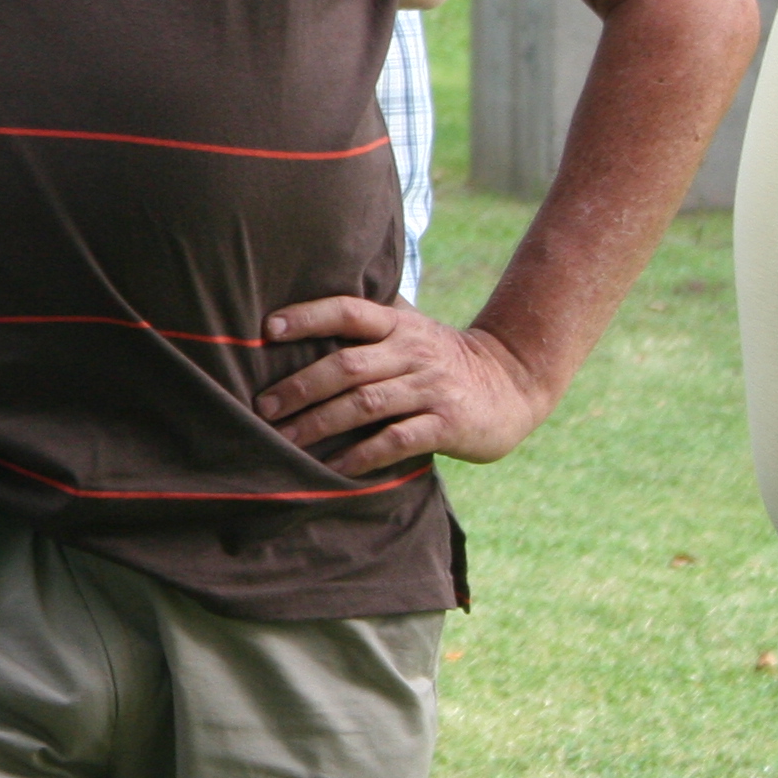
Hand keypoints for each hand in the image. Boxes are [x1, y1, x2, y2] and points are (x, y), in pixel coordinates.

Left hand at [254, 296, 556, 474]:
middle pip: (346, 365)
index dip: (308, 317)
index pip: (348, 311)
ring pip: (364, 404)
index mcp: (398, 324)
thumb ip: (369, 322)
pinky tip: (333, 467)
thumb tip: (298, 316)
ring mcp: (431, 388)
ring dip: (318, 424)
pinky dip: (361, 454)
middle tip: (262, 407)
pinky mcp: (447, 424)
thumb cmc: (442, 357)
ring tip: (284, 440)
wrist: (514, 383)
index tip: (267, 329)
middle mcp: (412, 352)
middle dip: (299, 387)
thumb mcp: (411, 328)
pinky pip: (396, 441)